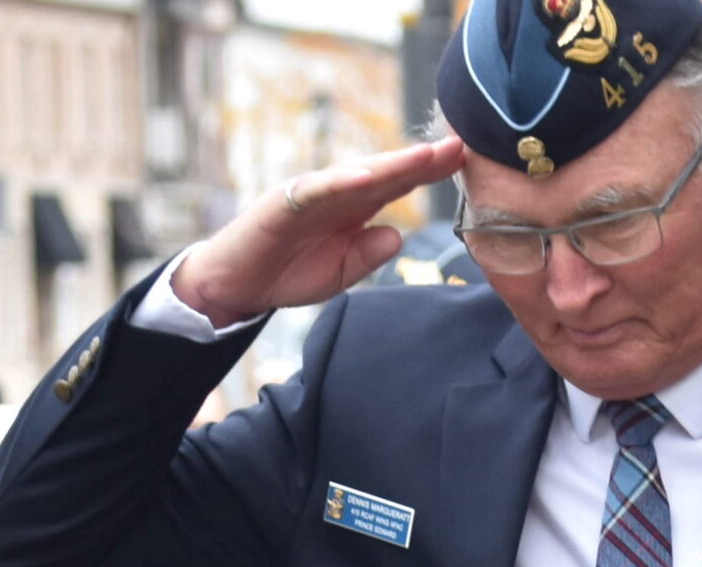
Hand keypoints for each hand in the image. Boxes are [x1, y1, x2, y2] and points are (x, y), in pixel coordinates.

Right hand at [172, 139, 466, 327]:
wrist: (237, 286)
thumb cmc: (288, 274)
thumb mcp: (340, 274)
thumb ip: (368, 255)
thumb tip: (397, 236)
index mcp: (354, 208)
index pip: (397, 185)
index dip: (428, 173)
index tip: (463, 160)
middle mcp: (337, 194)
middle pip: (385, 173)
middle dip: (421, 161)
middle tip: (458, 145)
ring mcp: (312, 194)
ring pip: (357, 175)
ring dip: (391, 164)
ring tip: (425, 156)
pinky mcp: (285, 203)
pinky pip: (318, 190)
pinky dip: (341, 182)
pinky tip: (368, 177)